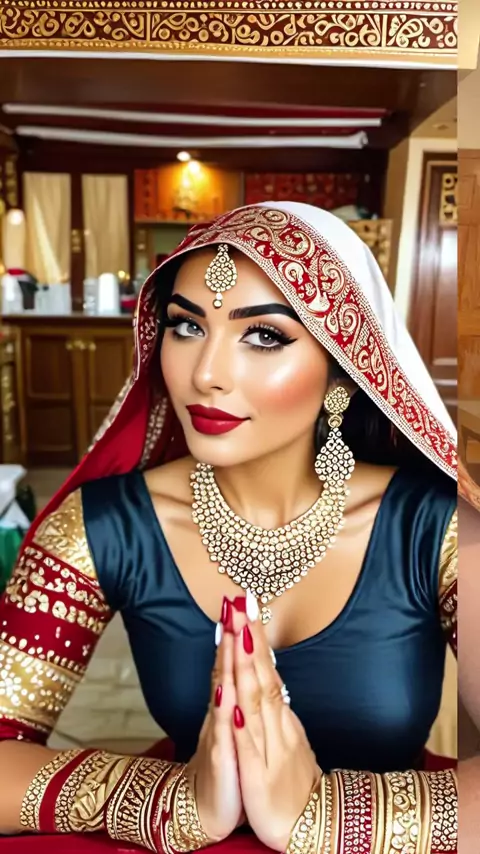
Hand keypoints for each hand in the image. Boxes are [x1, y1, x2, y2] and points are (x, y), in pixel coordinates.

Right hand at [187, 598, 242, 840]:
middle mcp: (221, 712)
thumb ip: (236, 692)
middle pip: (227, 667)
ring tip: (230, 631)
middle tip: (234, 601)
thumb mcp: (234, 724)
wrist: (208, 809)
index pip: (234, 661)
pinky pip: (222, 731)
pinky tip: (225, 691)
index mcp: (230, 704)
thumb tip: (242, 661)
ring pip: (223, 691)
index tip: (242, 600)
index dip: (238, 632)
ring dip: (227, 661)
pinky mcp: (220, 758)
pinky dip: (224, 710)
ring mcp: (219, 733)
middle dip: (232, 634)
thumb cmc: (226, 765)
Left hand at [231, 604, 320, 850]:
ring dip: (245, 665)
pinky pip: (247, 742)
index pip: (265, 666)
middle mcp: (275, 723)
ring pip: (255, 699)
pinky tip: (233, 697)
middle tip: (241, 601)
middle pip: (261, 673)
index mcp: (278, 715)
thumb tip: (268, 672)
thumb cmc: (292, 782)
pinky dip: (241, 718)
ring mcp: (267, 746)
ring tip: (238, 632)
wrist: (309, 827)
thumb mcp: (284, 735)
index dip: (254, 635)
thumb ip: (274, 705)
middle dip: (249, 636)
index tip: (245, 602)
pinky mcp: (258, 773)